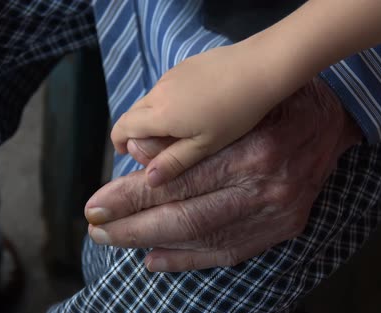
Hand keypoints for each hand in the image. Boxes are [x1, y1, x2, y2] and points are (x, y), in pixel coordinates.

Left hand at [86, 78, 361, 271]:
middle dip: (133, 226)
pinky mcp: (283, 230)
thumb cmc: (275, 104)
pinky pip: (228, 253)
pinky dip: (188, 259)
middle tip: (96, 228)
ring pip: (203, 240)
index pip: (179, 183)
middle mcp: (266, 190)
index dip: (132, 197)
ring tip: (116, 241)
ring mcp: (277, 215)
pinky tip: (155, 259)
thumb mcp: (232, 103)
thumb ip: (185, 133)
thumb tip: (136, 154)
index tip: (96, 205)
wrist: (334, 122)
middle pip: (186, 218)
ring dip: (153, 243)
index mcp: (253, 152)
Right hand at [110, 42, 285, 187]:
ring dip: (154, 116)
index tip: (126, 152)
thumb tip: (148, 179)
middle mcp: (159, 91)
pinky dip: (169, 101)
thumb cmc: (235, 114)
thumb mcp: (205, 145)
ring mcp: (171, 75)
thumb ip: (174, 162)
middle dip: (137, 131)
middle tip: (157, 148)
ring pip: (151, 100)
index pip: (122, 127)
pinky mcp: (185, 65)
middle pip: (134, 113)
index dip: (119, 142)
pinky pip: (167, 86)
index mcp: (160, 114)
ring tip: (181, 129)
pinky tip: (196, 108)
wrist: (260, 69)